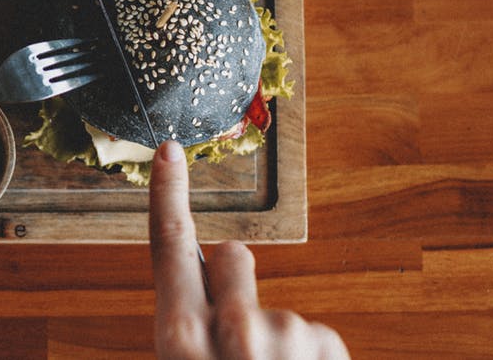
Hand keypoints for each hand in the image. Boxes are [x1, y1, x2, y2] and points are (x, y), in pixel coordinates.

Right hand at [149, 141, 348, 358]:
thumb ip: (187, 328)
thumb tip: (205, 282)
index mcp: (182, 335)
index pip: (170, 244)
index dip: (168, 194)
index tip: (170, 152)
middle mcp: (234, 327)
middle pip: (230, 254)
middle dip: (232, 279)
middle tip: (233, 341)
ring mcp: (284, 334)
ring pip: (272, 306)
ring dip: (273, 340)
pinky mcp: (324, 342)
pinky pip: (310, 335)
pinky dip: (305, 359)